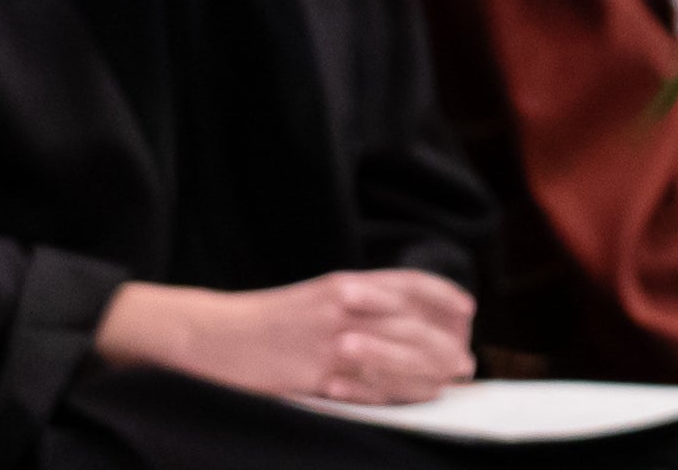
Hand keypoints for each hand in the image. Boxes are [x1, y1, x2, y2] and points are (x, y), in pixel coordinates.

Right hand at [99, 270, 479, 404]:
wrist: (211, 337)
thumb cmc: (268, 320)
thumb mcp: (319, 297)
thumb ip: (362, 302)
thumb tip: (410, 320)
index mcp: (346, 283)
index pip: (413, 286)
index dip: (446, 300)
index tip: (467, 314)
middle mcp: (345, 307)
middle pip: (414, 324)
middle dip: (446, 343)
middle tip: (465, 360)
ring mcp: (331, 343)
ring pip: (400, 357)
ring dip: (432, 369)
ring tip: (451, 376)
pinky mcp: (316, 377)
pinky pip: (371, 387)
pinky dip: (401, 391)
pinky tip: (418, 394)